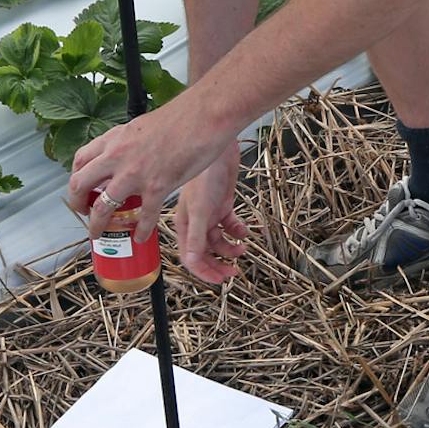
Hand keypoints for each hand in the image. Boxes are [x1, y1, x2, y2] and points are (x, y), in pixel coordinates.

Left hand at [66, 105, 234, 249]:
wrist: (203, 117)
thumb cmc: (179, 118)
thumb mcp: (140, 127)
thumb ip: (126, 143)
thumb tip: (123, 157)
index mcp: (113, 139)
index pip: (80, 161)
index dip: (76, 179)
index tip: (81, 189)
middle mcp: (117, 157)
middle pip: (80, 184)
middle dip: (77, 204)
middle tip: (85, 213)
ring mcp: (135, 174)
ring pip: (102, 207)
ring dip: (98, 225)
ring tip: (100, 234)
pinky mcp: (156, 187)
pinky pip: (143, 217)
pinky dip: (141, 231)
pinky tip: (141, 237)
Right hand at [174, 145, 249, 285]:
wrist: (219, 146)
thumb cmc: (204, 174)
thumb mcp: (200, 209)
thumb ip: (196, 237)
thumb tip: (192, 263)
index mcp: (184, 224)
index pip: (190, 256)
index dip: (203, 271)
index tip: (219, 281)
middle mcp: (195, 221)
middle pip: (205, 251)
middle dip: (218, 264)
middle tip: (234, 273)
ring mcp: (209, 212)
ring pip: (218, 239)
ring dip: (230, 248)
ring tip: (243, 250)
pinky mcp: (223, 202)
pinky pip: (229, 224)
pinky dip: (237, 230)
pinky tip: (244, 231)